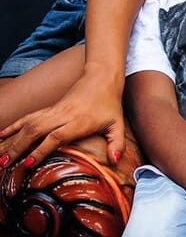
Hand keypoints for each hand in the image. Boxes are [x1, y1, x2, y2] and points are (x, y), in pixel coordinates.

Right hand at [0, 71, 124, 167]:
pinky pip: (29, 116)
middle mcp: (63, 115)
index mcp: (78, 121)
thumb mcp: (117, 123)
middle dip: (19, 148)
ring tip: (0, 157)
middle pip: (36, 131)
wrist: (102, 77)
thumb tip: (116, 161)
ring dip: (13, 139)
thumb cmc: (110, 103)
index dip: (41, 149)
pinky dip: (14, 125)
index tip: (28, 163)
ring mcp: (54, 110)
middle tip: (5, 164)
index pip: (56, 136)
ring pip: (29, 124)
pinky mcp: (50, 107)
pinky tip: (1, 135)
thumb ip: (117, 143)